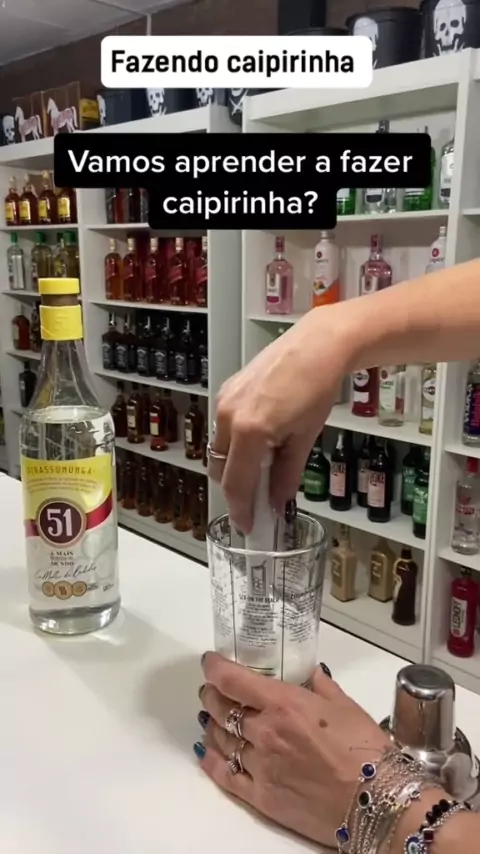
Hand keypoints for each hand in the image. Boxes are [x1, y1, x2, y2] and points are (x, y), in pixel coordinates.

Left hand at [195, 654, 391, 847]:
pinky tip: (207, 751)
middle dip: (212, 694)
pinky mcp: (262, 798)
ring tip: (212, 716)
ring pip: (220, 739)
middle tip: (212, 689)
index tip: (211, 661)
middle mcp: (265, 732)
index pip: (233, 680)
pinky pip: (225, 775)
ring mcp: (260, 766)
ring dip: (212, 724)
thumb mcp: (344, 704)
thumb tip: (309, 672)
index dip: (215, 667)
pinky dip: (211, 760)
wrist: (377, 801)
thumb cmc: (366, 749)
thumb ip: (319, 684)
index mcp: (284, 704)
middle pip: (221, 708)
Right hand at [209, 304, 350, 531]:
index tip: (248, 527)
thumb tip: (278, 502)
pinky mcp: (227, 389)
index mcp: (249, 432)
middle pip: (221, 469)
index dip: (241, 510)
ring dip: (235, 466)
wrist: (317, 344)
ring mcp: (224, 401)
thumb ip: (287, 474)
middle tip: (257, 502)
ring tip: (262, 471)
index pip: (236, 484)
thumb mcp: (305, 438)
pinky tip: (259, 444)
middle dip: (236, 489)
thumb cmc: (317, 388)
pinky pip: (223, 428)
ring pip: (219, 449)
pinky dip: (235, 444)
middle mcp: (228, 416)